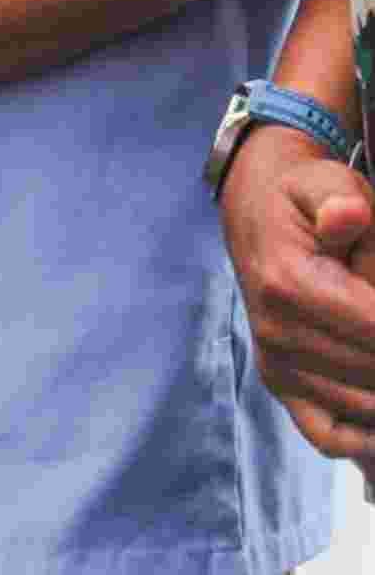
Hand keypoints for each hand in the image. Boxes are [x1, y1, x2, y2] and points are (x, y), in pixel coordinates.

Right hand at [226, 128, 374, 460]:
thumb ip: (342, 201)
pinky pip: (329, 435)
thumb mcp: (325, 183)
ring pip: (364, 405)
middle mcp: (277, 333)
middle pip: (374, 372)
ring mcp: (277, 364)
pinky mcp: (280, 384)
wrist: (256, 213)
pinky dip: (364, 437)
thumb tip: (347, 217)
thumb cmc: (304, 198)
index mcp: (288, 285)